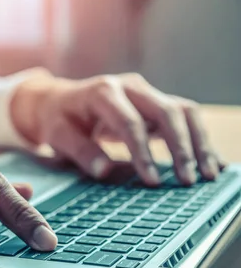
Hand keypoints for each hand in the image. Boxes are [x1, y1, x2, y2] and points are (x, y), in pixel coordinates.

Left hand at [11, 70, 223, 185]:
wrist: (59, 101)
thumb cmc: (59, 119)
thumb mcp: (58, 135)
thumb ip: (80, 151)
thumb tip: (105, 171)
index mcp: (102, 92)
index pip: (130, 122)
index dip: (143, 152)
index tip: (152, 180)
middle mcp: (130, 87)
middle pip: (166, 111)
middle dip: (181, 147)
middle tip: (187, 180)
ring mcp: (146, 93)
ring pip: (183, 111)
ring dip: (198, 142)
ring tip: (207, 174)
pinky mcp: (155, 103)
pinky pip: (185, 117)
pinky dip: (199, 138)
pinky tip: (210, 162)